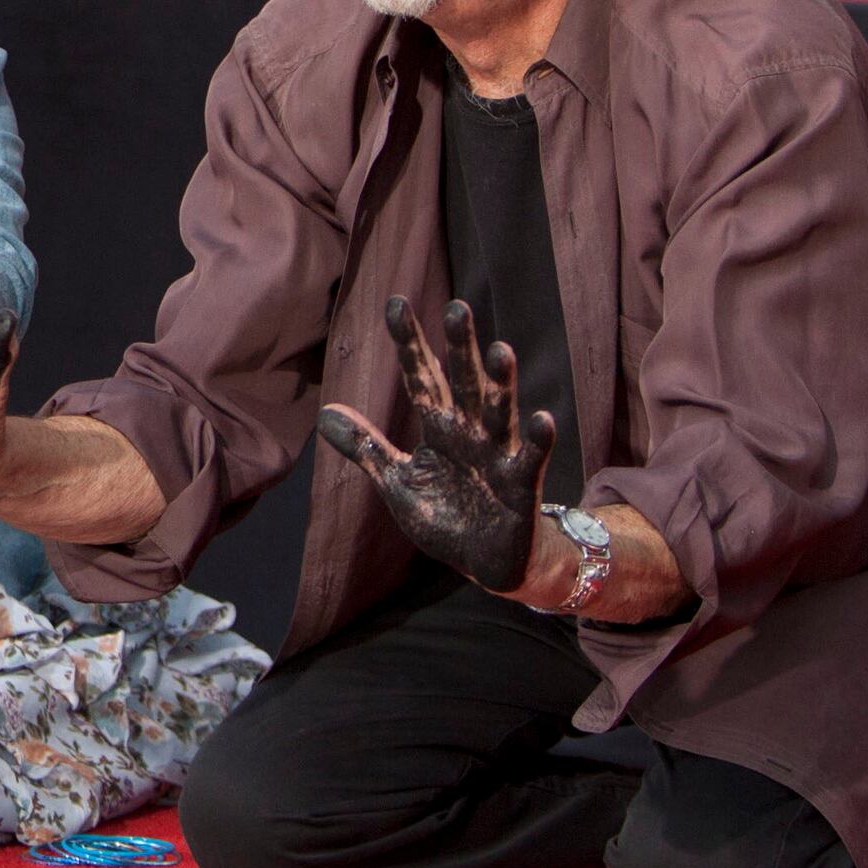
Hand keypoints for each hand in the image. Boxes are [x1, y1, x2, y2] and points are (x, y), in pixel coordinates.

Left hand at [315, 297, 554, 590]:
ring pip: (498, 413)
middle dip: (461, 349)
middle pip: (464, 383)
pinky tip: (543, 418)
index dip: (409, 344)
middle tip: (457, 308)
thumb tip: (324, 411)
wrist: (485, 563)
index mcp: (440, 428)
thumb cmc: (446, 516)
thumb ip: (366, 445)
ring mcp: (497, 456)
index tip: (395, 304)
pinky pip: (529, 461)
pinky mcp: (520, 487)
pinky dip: (538, 441)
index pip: (421, 378)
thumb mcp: (397, 481)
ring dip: (501, 384)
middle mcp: (470, 433)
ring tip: (500, 350)